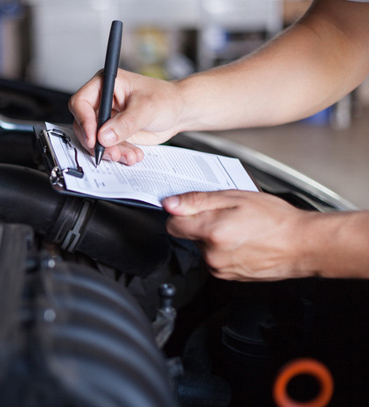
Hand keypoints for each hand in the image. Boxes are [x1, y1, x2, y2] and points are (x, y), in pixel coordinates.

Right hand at [68, 69, 183, 164]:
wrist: (179, 112)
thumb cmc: (166, 99)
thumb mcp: (146, 108)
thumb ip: (125, 123)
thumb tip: (104, 135)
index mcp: (106, 84)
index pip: (81, 102)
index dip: (84, 121)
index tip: (94, 138)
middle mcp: (103, 101)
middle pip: (84, 125)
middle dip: (97, 142)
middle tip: (111, 152)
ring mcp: (107, 119)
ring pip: (95, 140)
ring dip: (110, 152)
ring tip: (128, 156)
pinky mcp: (114, 133)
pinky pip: (108, 148)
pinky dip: (119, 155)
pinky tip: (133, 155)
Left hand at [162, 190, 315, 280]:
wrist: (303, 245)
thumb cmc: (276, 220)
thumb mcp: (235, 198)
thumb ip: (198, 201)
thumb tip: (170, 204)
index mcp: (211, 232)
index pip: (173, 225)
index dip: (180, 213)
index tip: (191, 208)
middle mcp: (212, 255)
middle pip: (190, 236)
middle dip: (203, 223)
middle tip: (228, 215)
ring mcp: (221, 268)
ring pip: (204, 248)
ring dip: (215, 237)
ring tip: (240, 228)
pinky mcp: (229, 277)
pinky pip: (216, 259)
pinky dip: (225, 250)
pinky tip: (244, 241)